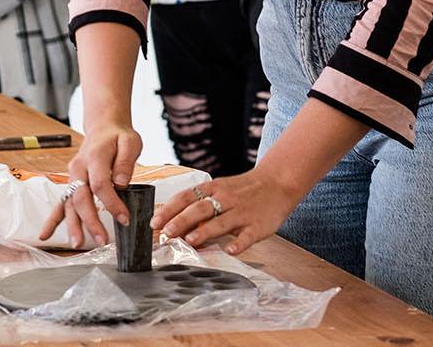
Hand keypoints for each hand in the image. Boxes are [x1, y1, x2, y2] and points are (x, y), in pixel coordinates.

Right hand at [36, 121, 141, 247]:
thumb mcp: (130, 142)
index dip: (112, 203)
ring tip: (78, 244)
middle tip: (103, 240)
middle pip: (81, 198)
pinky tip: (45, 235)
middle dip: (91, 221)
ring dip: (73, 225)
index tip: (125, 218)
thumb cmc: (118, 136)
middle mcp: (79, 168)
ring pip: (69, 203)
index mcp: (94, 157)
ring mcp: (72, 176)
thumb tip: (122, 183)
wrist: (104, 127)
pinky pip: (61, 203)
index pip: (100, 184)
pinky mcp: (71, 183)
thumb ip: (126, 161)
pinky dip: (53, 220)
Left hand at [150, 167, 301, 255]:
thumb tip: (173, 222)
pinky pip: (247, 235)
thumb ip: (200, 204)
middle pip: (200, 209)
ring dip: (204, 231)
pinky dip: (239, 243)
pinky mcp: (258, 225)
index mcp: (214, 188)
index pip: (187, 197)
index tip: (155, 221)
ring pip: (221, 221)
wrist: (278, 183)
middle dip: (181, 220)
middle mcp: (226, 199)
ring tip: (189, 241)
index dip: (170, 209)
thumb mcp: (220, 189)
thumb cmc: (243, 189)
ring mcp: (242, 212)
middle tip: (166, 233)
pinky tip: (230, 250)